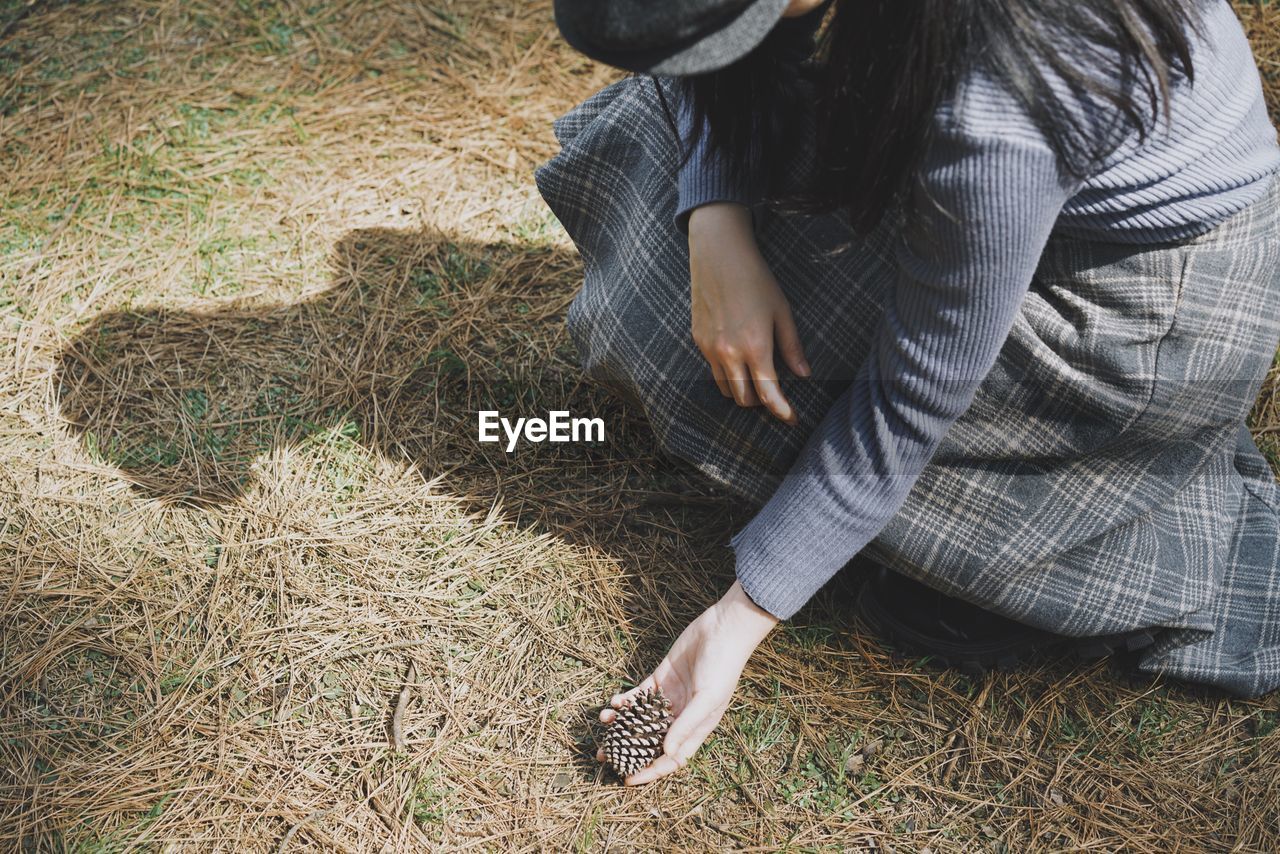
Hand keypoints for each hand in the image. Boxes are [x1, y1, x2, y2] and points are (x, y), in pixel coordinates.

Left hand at [596, 580, 779, 784]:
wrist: (722, 630)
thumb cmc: (722, 667)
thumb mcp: (707, 699)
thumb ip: (685, 725)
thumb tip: (666, 751)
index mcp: (696, 728)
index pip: (671, 757)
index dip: (650, 771)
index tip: (627, 780)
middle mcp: (681, 716)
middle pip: (650, 740)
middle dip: (627, 748)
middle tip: (603, 755)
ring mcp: (670, 697)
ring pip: (640, 717)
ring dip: (621, 722)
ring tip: (603, 721)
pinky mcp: (661, 678)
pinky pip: (639, 695)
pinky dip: (626, 700)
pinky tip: (614, 701)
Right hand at [688, 202, 809, 423]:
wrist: (719, 255)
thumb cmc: (756, 280)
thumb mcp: (782, 312)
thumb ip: (792, 347)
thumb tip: (804, 374)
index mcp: (756, 347)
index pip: (768, 393)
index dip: (782, 410)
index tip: (791, 418)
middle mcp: (730, 353)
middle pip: (744, 399)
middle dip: (760, 402)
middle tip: (774, 392)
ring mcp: (711, 349)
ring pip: (726, 389)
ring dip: (742, 390)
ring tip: (755, 376)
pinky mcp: (699, 341)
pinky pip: (713, 370)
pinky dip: (727, 373)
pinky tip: (737, 358)